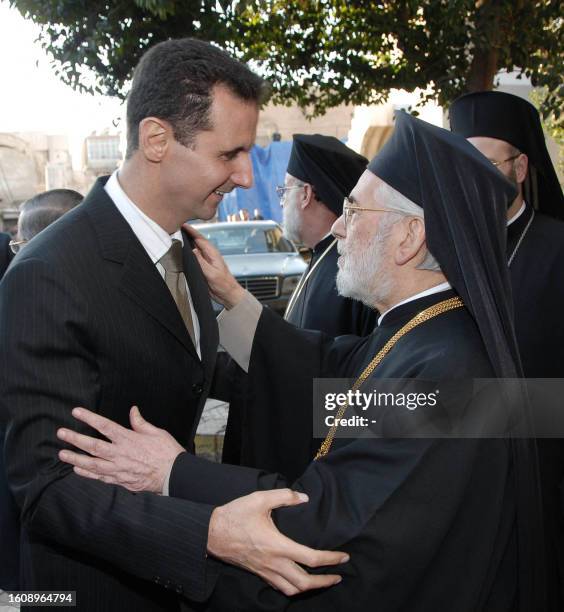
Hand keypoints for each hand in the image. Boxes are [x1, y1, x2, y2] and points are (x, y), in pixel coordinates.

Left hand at [57, 406, 183, 492]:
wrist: (173, 474)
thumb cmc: (167, 452)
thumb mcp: (156, 432)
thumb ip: (140, 423)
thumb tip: (133, 411)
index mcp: (129, 439)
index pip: (105, 426)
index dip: (89, 418)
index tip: (76, 412)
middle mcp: (120, 454)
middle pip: (93, 445)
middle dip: (75, 438)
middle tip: (61, 433)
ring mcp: (118, 468)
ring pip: (92, 463)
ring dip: (75, 458)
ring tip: (62, 454)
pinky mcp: (120, 480)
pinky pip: (99, 477)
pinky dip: (87, 473)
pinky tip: (77, 470)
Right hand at [183, 223, 245, 308]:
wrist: (228, 294)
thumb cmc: (224, 284)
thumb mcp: (211, 273)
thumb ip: (201, 261)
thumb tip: (192, 249)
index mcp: (212, 253)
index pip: (199, 238)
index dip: (190, 230)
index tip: (182, 224)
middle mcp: (208, 255)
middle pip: (196, 241)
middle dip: (187, 233)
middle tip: (176, 227)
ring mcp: (205, 261)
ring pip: (194, 249)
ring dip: (186, 242)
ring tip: (176, 236)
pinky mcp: (203, 267)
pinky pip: (194, 258)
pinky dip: (187, 253)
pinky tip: (181, 252)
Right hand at [208, 489, 348, 595]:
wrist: (211, 533)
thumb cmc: (235, 515)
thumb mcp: (259, 499)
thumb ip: (284, 496)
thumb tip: (303, 497)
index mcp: (278, 546)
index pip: (311, 559)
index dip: (331, 560)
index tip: (343, 557)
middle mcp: (274, 563)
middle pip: (305, 582)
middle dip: (325, 582)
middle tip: (338, 576)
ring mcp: (265, 571)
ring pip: (292, 589)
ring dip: (310, 588)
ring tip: (321, 582)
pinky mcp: (258, 573)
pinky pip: (279, 587)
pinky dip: (293, 588)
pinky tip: (297, 581)